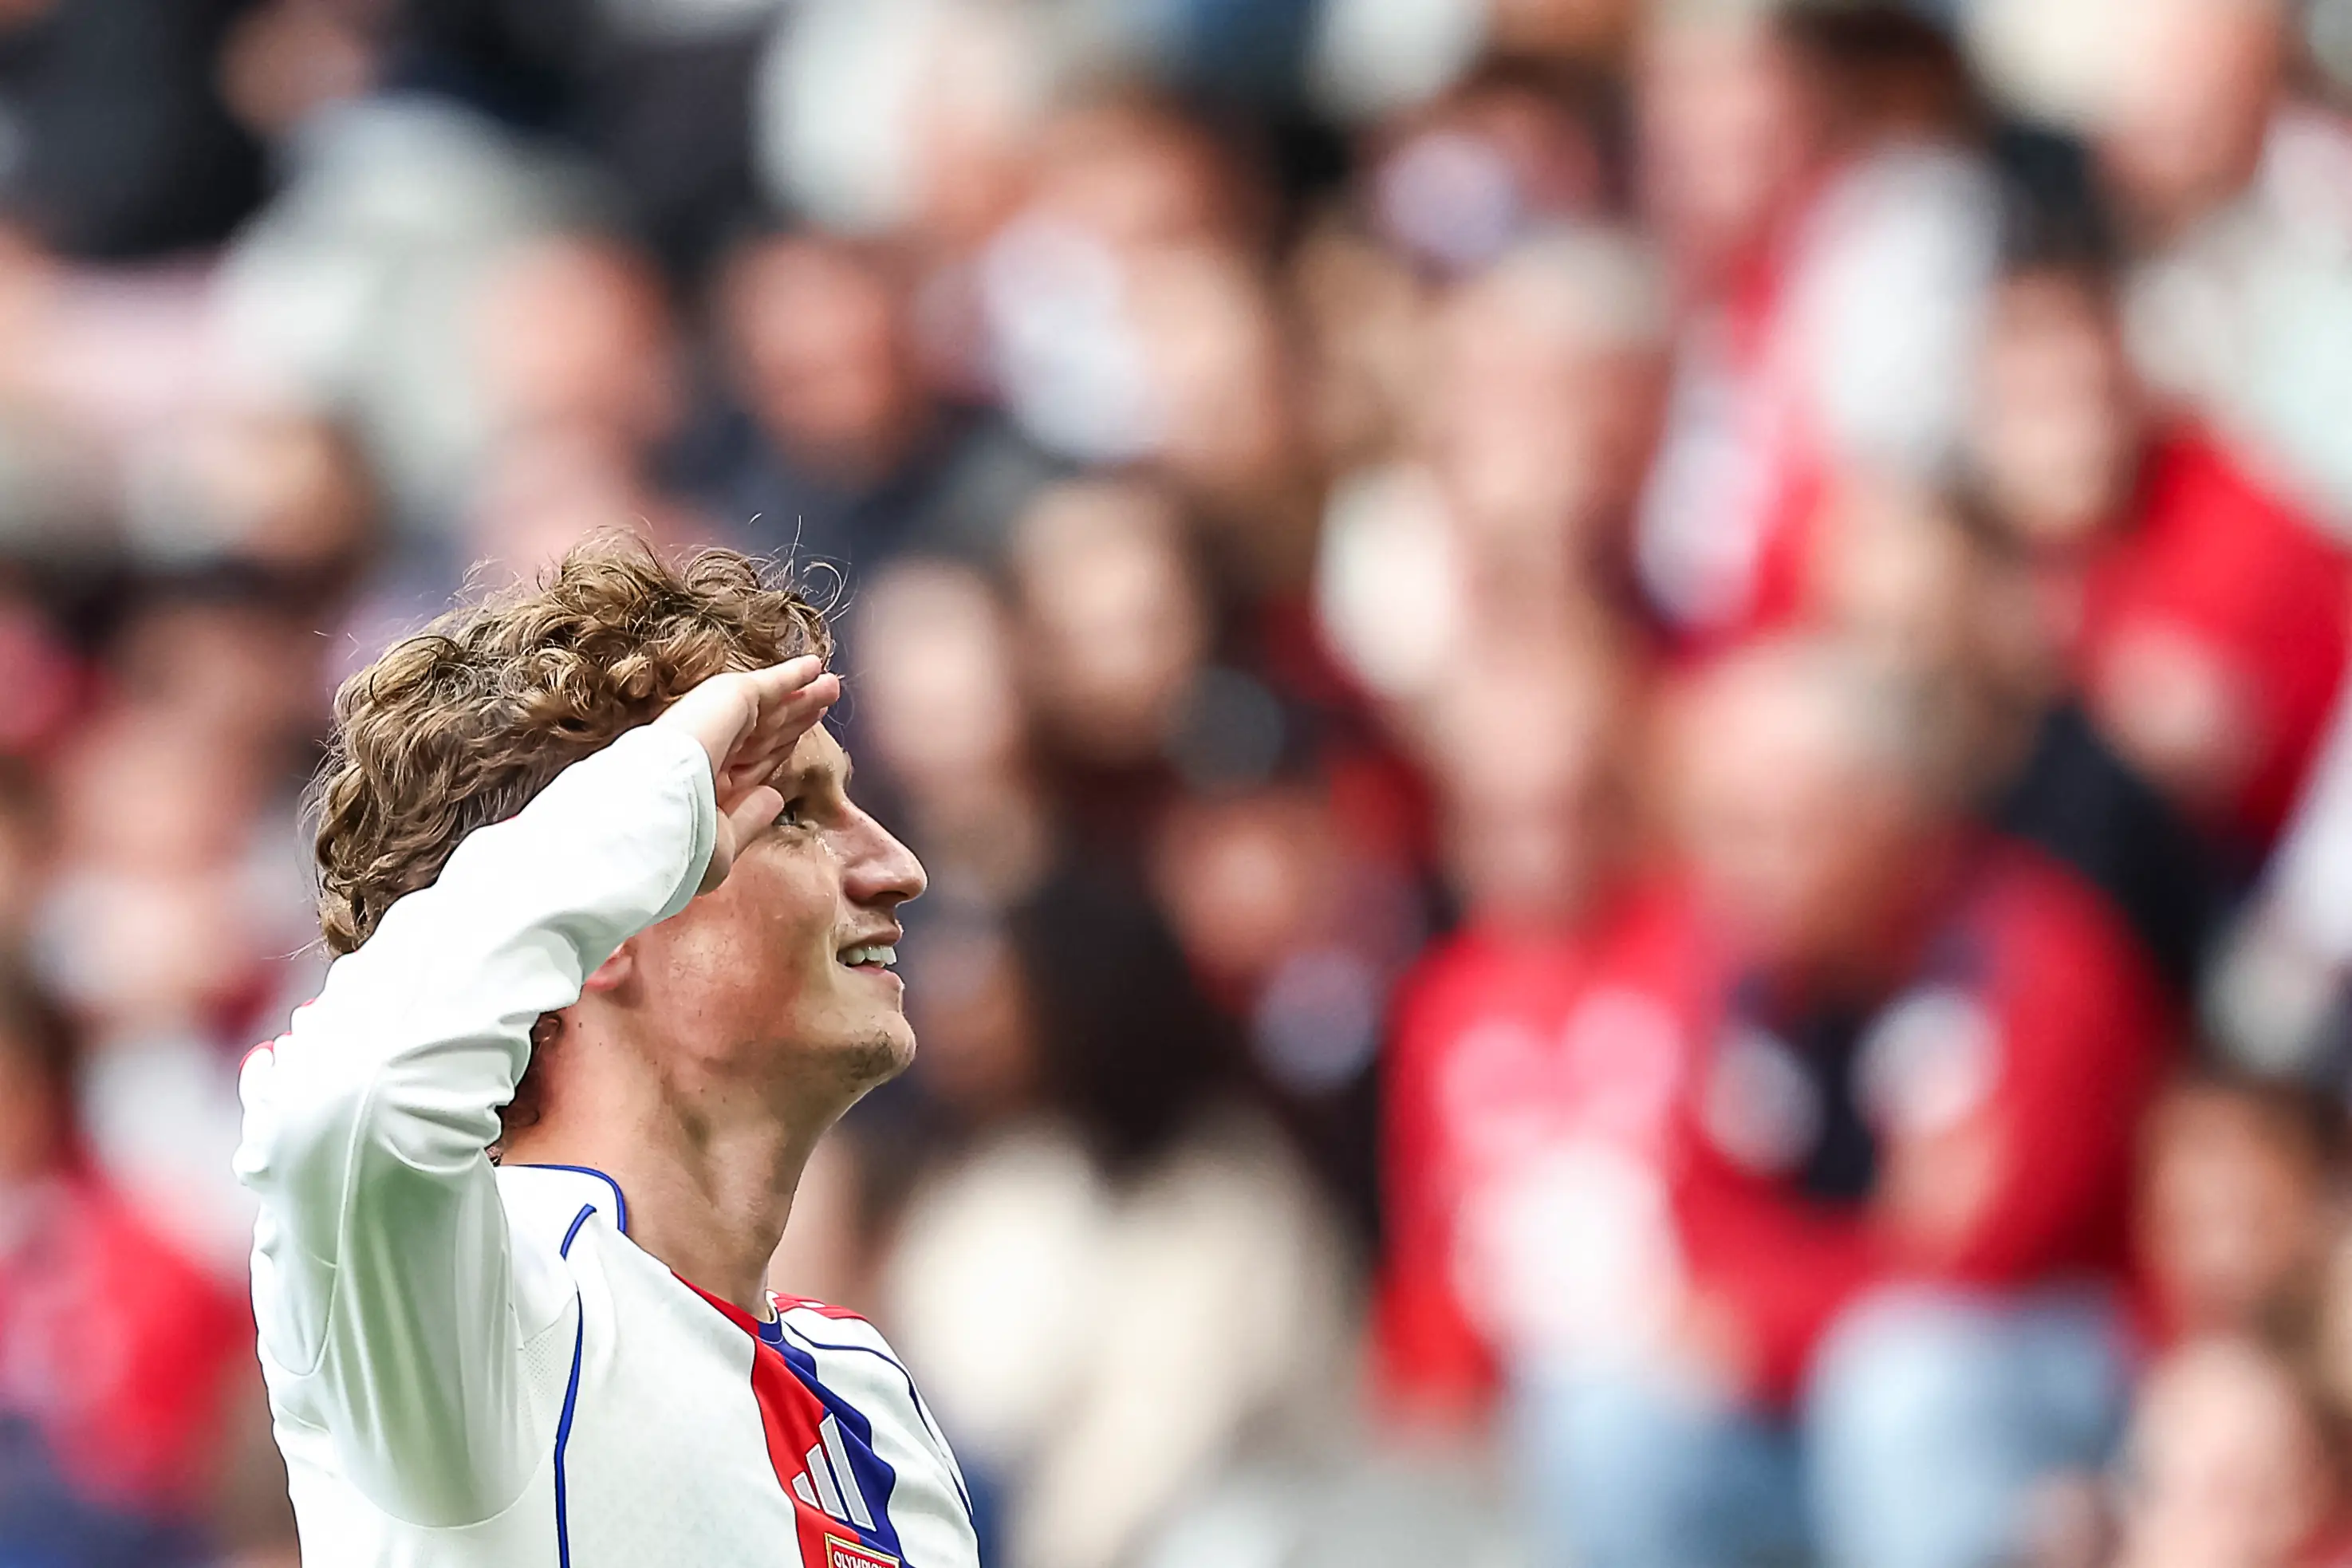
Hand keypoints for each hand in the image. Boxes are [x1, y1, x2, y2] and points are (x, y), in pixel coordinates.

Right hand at [654, 656, 839, 891]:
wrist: (650, 816)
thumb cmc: (676, 846)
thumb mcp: (722, 845)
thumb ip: (749, 818)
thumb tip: (773, 795)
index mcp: (704, 785)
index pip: (749, 765)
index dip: (775, 752)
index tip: (793, 744)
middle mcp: (710, 749)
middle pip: (764, 732)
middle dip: (792, 718)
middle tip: (820, 704)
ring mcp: (717, 722)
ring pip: (771, 707)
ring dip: (801, 695)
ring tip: (829, 685)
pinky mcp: (727, 700)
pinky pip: (768, 684)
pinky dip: (792, 674)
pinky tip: (814, 666)